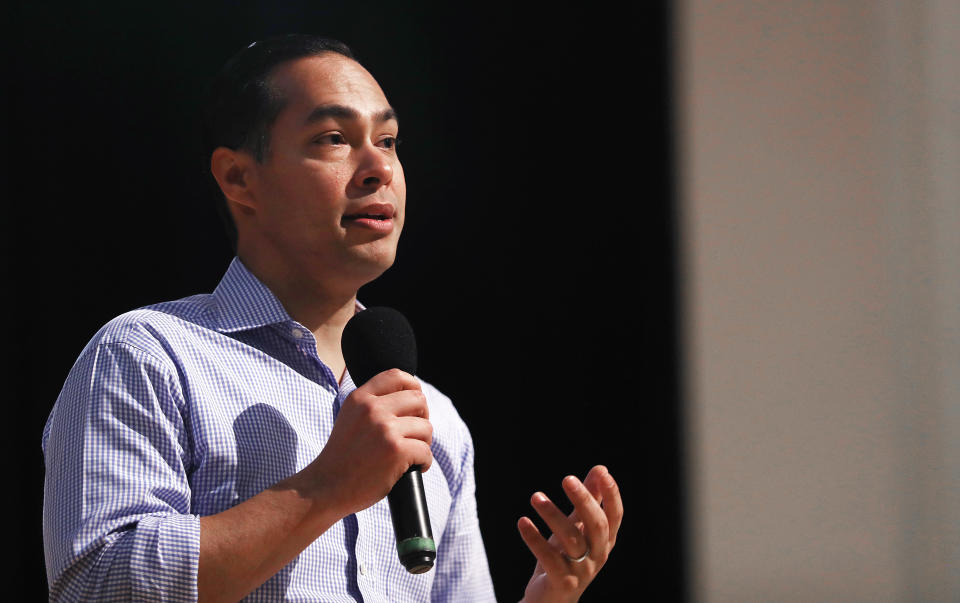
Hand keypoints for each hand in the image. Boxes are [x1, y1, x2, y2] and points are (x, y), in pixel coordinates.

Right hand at [297, 369, 432, 517]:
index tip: (414, 404)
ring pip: (426, 427)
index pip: (397, 375)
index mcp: (360, 398)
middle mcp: (373, 409)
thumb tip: (409, 396)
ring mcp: (385, 429)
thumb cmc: (341, 458)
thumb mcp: (350, 418)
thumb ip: (372, 405)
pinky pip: (426, 452)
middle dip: (422, 417)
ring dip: (424, 443)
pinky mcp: (396, 451)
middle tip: (415, 435)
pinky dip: (424, 462)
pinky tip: (412, 469)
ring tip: (412, 454)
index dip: (413, 386)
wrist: (325, 488)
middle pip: (418, 400)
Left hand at [517, 465, 622, 602]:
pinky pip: (549, 558)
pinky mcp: (562, 582)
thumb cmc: (565, 557)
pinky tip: (522, 522)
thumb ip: (589, 500)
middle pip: (596, 525)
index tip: (602, 473)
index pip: (614, 516)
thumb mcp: (577, 527)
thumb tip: (601, 469)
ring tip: (535, 496)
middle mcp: (598, 555)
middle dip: (584, 500)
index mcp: (604, 541)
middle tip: (566, 478)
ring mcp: (582, 571)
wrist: (551, 599)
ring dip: (553, 515)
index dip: (611, 495)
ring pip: (571, 540)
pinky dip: (534, 538)